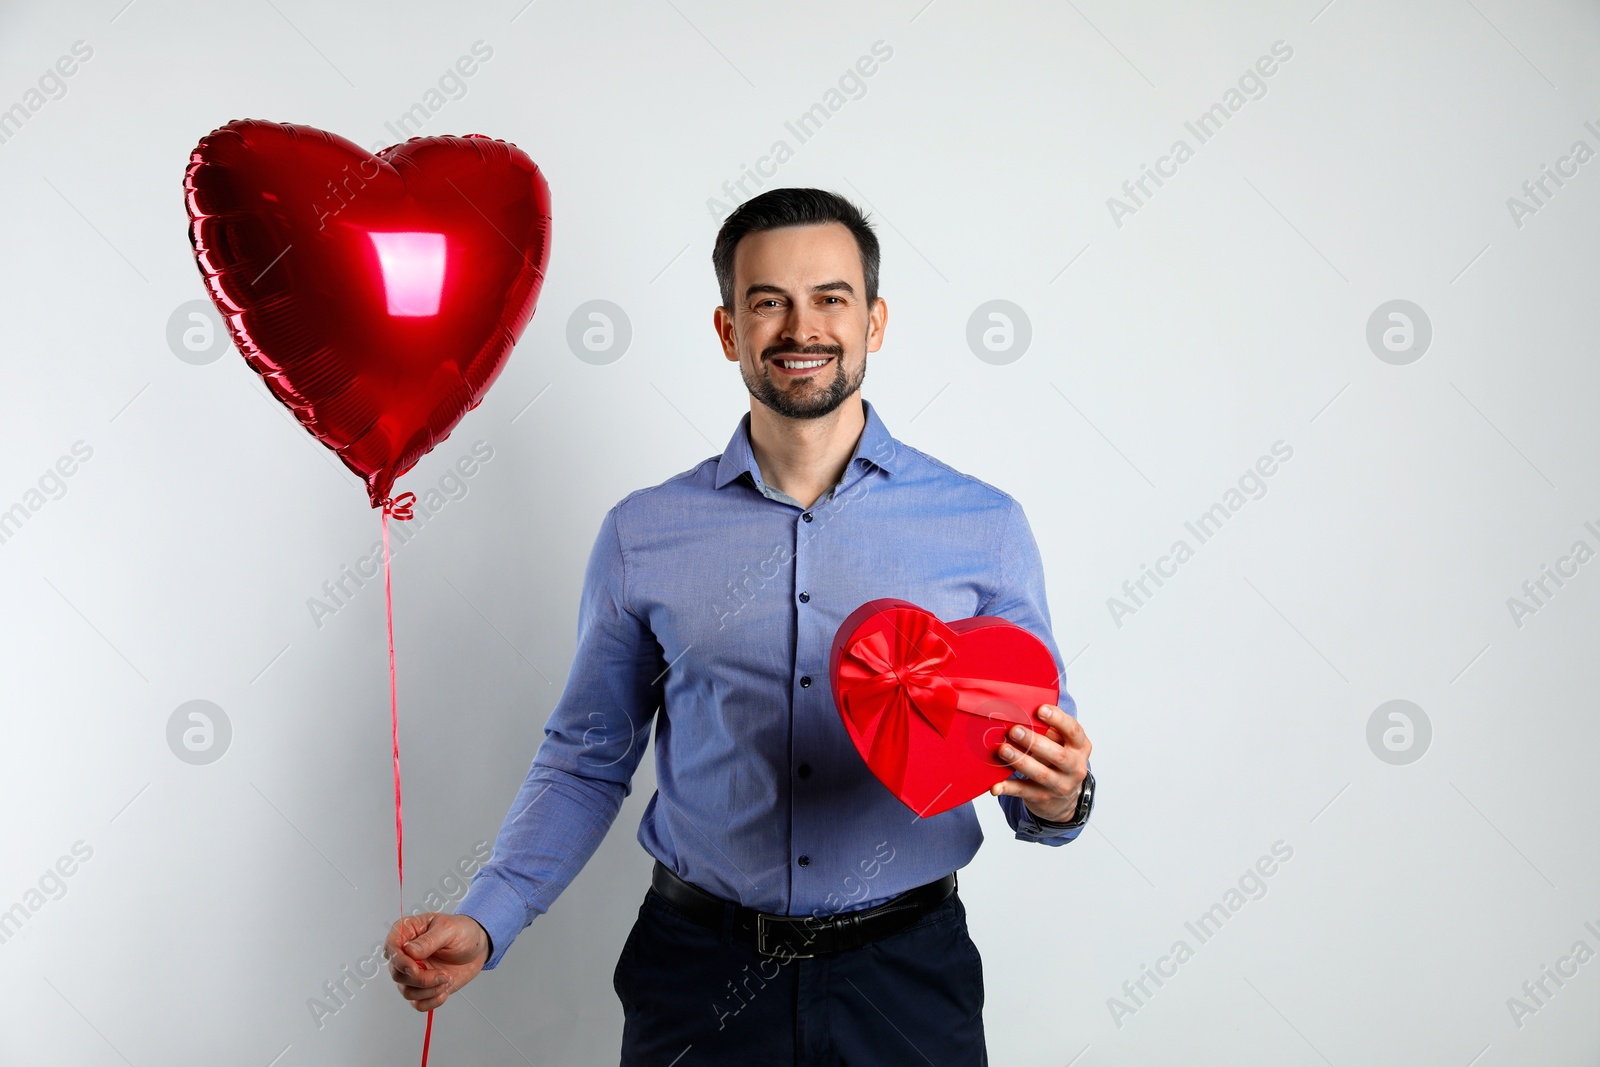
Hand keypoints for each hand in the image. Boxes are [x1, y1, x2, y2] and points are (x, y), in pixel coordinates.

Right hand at [385, 912, 488, 1011]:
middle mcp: (405, 955)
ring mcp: (412, 973)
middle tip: (442, 974)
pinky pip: (418, 1003)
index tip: (414, 969)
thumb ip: (429, 940)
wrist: (477, 948)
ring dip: (429, 990)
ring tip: (447, 979)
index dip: (399, 962)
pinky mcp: (422, 988)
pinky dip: (432, 1001)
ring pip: (406, 991)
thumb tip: (409, 951)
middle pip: (397, 974)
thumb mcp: (449, 929)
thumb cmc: (463, 931)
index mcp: (407, 932)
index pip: (391, 948)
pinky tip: (445, 990)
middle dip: (421, 979)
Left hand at [989, 704, 1091, 822]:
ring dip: (1021, 761)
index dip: (1058, 720)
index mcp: (1080, 747)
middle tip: (1014, 730)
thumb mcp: (1061, 743)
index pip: (1073, 731)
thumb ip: (1050, 729)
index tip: (1041, 709)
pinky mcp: (1043, 797)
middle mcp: (1074, 767)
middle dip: (1034, 742)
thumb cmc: (1059, 759)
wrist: (1064, 798)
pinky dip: (1008, 788)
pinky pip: (1024, 792)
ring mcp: (1060, 785)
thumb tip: (1023, 710)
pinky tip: (995, 786)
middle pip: (1058, 755)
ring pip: (1041, 774)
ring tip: (1003, 750)